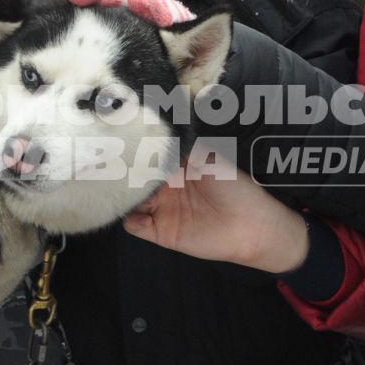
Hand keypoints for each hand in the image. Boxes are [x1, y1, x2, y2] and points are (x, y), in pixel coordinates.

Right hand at [123, 161, 310, 272]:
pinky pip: (136, 226)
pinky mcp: (161, 232)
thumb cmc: (235, 188)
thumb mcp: (211, 159)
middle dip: (124, 175)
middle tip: (113, 168)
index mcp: (176, 168)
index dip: (136, 153)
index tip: (123, 145)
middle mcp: (165, 188)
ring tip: (120, 190)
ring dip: (124, 197)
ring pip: (131, 201)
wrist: (251, 226)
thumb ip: (183, 147)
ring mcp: (162, 210)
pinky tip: (139, 214)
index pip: (148, 159)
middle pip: (135, 180)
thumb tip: (160, 131)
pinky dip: (131, 220)